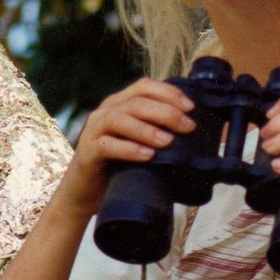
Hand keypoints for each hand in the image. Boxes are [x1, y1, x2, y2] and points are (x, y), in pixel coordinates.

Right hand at [57, 78, 195, 217]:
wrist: (85, 192)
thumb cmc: (118, 165)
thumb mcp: (141, 144)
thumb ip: (159, 132)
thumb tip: (194, 131)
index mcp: (119, 104)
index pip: (144, 86)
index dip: (168, 93)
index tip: (190, 107)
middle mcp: (105, 112)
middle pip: (135, 102)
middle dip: (165, 112)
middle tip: (187, 127)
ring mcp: (94, 130)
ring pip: (118, 119)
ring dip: (146, 129)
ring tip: (168, 141)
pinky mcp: (87, 152)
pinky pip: (106, 145)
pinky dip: (128, 149)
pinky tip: (147, 156)